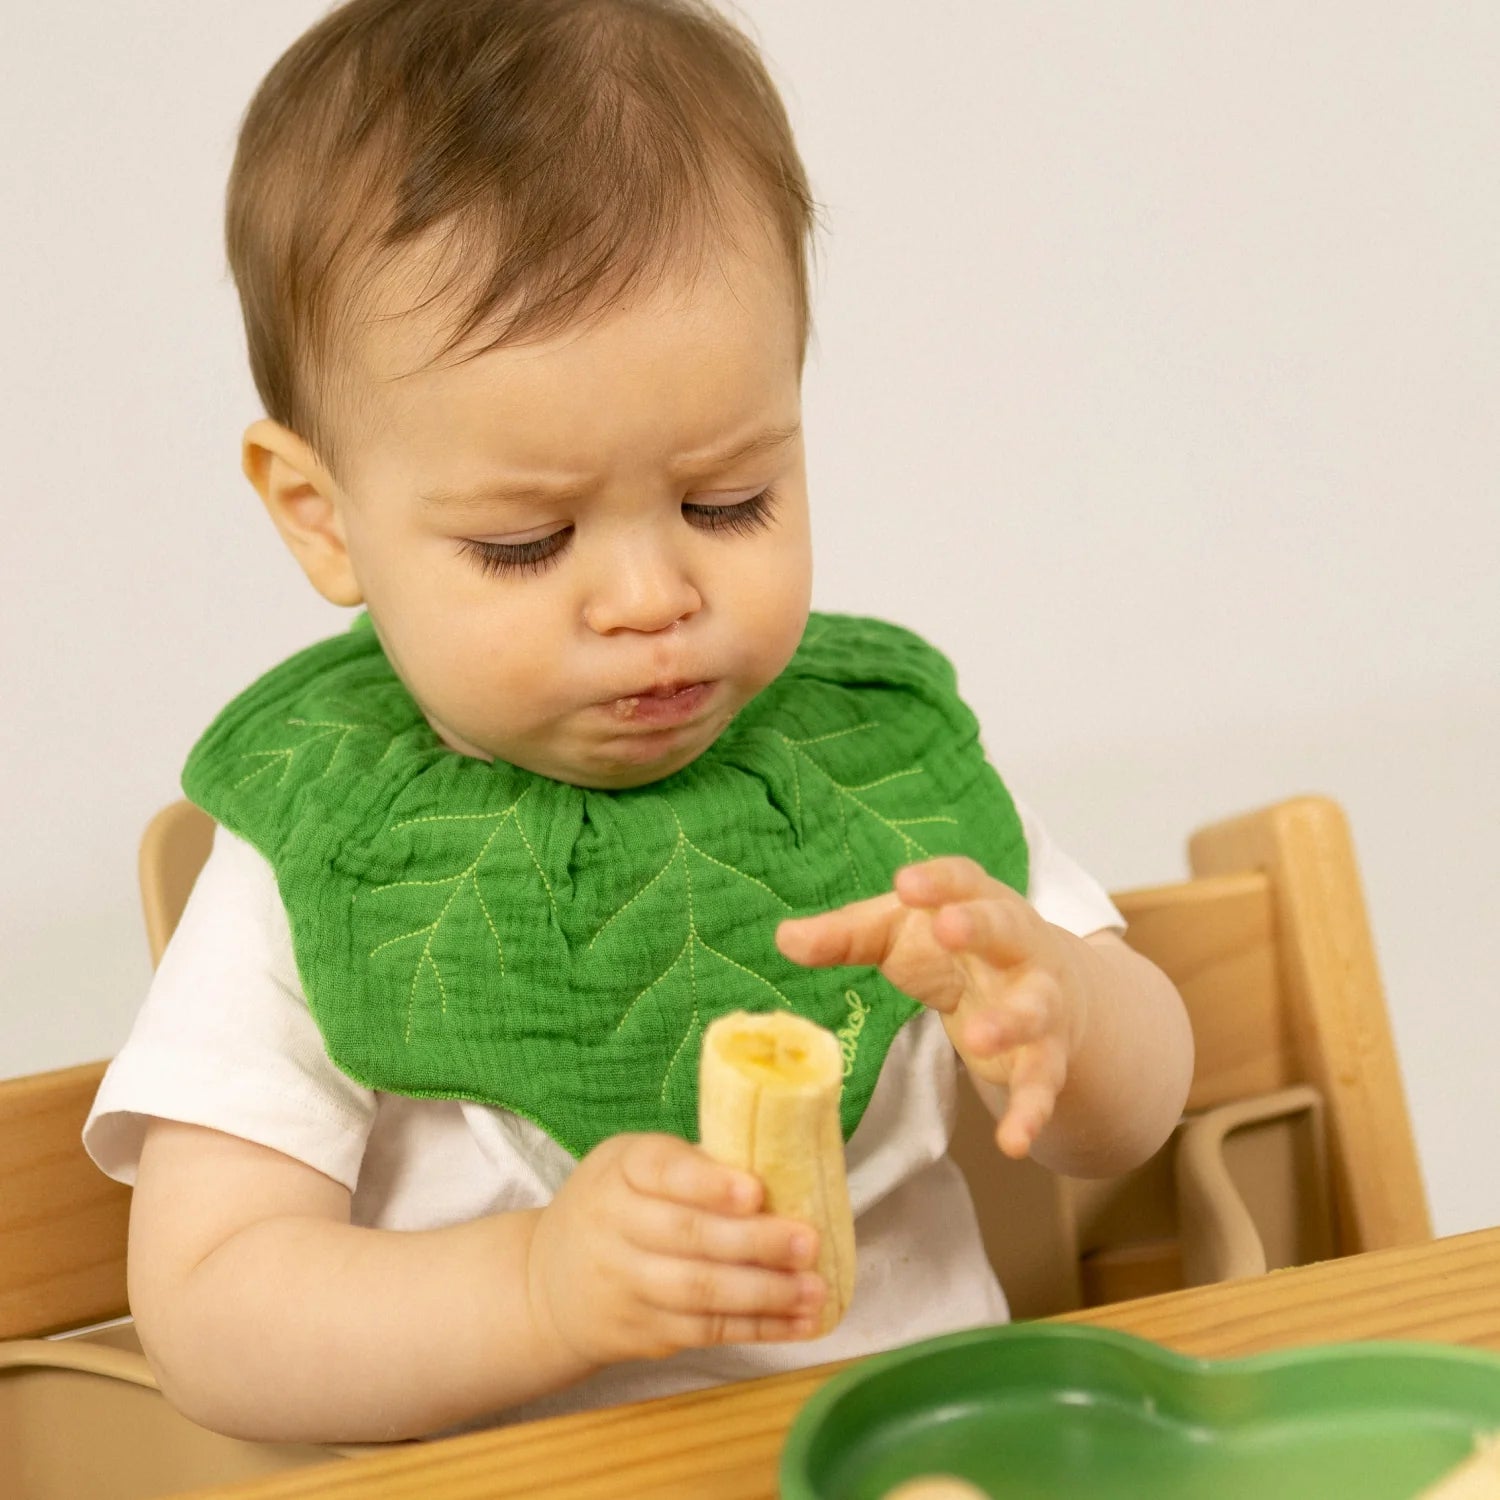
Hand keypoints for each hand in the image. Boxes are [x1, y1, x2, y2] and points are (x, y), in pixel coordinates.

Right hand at [525, 1133, 826, 1367]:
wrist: (545, 1283)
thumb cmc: (613, 1204)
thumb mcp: (631, 1164)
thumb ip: (692, 1166)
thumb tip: (779, 1171)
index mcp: (620, 1169)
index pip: (662, 1170)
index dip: (709, 1184)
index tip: (756, 1191)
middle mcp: (614, 1225)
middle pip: (689, 1236)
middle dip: (755, 1242)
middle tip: (808, 1242)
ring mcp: (625, 1284)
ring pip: (701, 1292)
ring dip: (766, 1294)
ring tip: (814, 1290)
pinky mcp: (640, 1332)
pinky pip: (706, 1332)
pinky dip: (757, 1329)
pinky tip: (798, 1324)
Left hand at [776, 856, 1090, 1158]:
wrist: (1047, 989)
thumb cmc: (955, 950)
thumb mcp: (898, 933)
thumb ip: (846, 935)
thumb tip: (784, 937)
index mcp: (978, 901)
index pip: (962, 879)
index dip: (937, 881)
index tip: (904, 883)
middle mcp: (1018, 945)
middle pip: (1005, 928)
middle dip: (979, 926)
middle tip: (949, 928)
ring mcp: (1039, 1000)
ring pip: (1034, 1007)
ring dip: (1010, 1021)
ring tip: (977, 1037)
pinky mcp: (1046, 1055)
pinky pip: (1042, 1081)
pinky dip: (1031, 1110)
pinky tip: (1014, 1140)